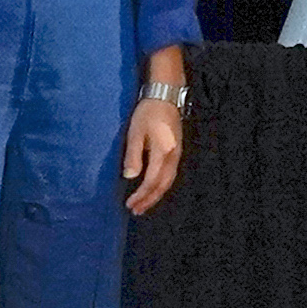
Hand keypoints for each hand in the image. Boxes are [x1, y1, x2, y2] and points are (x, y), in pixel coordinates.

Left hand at [121, 93, 185, 214]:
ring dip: (156, 195)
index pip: (151, 180)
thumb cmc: (148, 113)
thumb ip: (133, 156)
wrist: (166, 96)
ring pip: (169, 181)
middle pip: (162, 185)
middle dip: (149, 200)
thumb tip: (129, 177)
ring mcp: (177, 154)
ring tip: (144, 205)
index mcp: (162, 152)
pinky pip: (171, 175)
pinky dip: (162, 186)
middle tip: (136, 211)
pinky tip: (154, 189)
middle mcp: (173, 156)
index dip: (140, 195)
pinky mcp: (178, 151)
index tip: (129, 204)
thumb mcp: (135, 132)